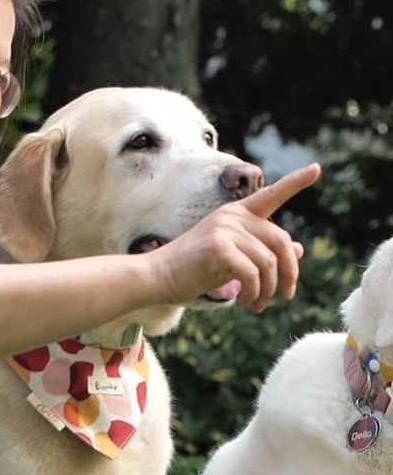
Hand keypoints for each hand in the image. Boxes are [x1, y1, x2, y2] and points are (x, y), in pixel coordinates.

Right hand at [150, 163, 320, 311]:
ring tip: (257, 305)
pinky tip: (247, 304)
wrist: (157, 276)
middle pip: (281, 242)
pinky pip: (254, 275)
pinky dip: (256, 294)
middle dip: (288, 273)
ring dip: (269, 290)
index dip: (295, 182)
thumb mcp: (232, 258)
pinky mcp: (219, 248)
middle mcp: (232, 216)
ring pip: (269, 263)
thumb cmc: (192, 269)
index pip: (270, 195)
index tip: (316, 169)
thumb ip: (262, 251)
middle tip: (284, 296)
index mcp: (235, 214)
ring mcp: (225, 230)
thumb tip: (299, 249)